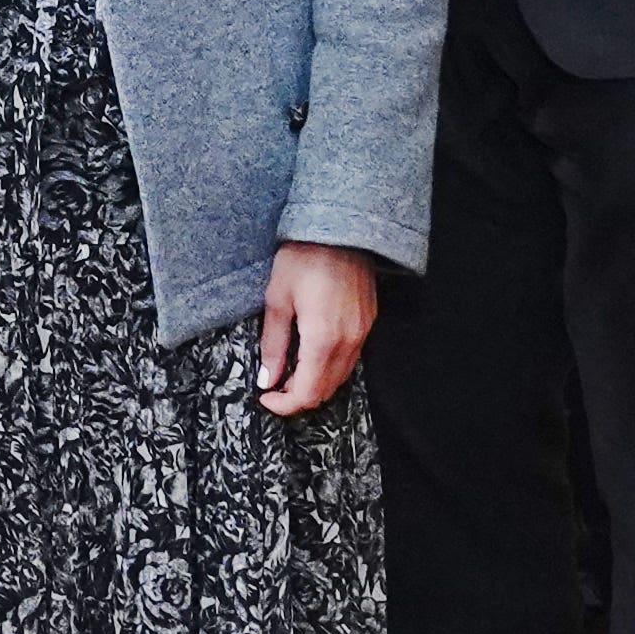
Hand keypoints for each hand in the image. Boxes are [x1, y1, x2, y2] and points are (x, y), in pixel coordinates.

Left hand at [257, 241, 378, 414]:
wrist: (341, 228)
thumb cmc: (304, 258)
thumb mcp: (277, 300)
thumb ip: (273, 345)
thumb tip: (268, 379)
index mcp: (323, 340)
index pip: (307, 393)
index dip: (284, 405)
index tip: (266, 399)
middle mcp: (349, 342)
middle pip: (326, 391)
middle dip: (298, 397)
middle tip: (274, 387)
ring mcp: (363, 333)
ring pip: (340, 378)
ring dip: (315, 384)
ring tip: (290, 372)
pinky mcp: (369, 323)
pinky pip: (351, 359)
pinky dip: (330, 368)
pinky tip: (311, 355)